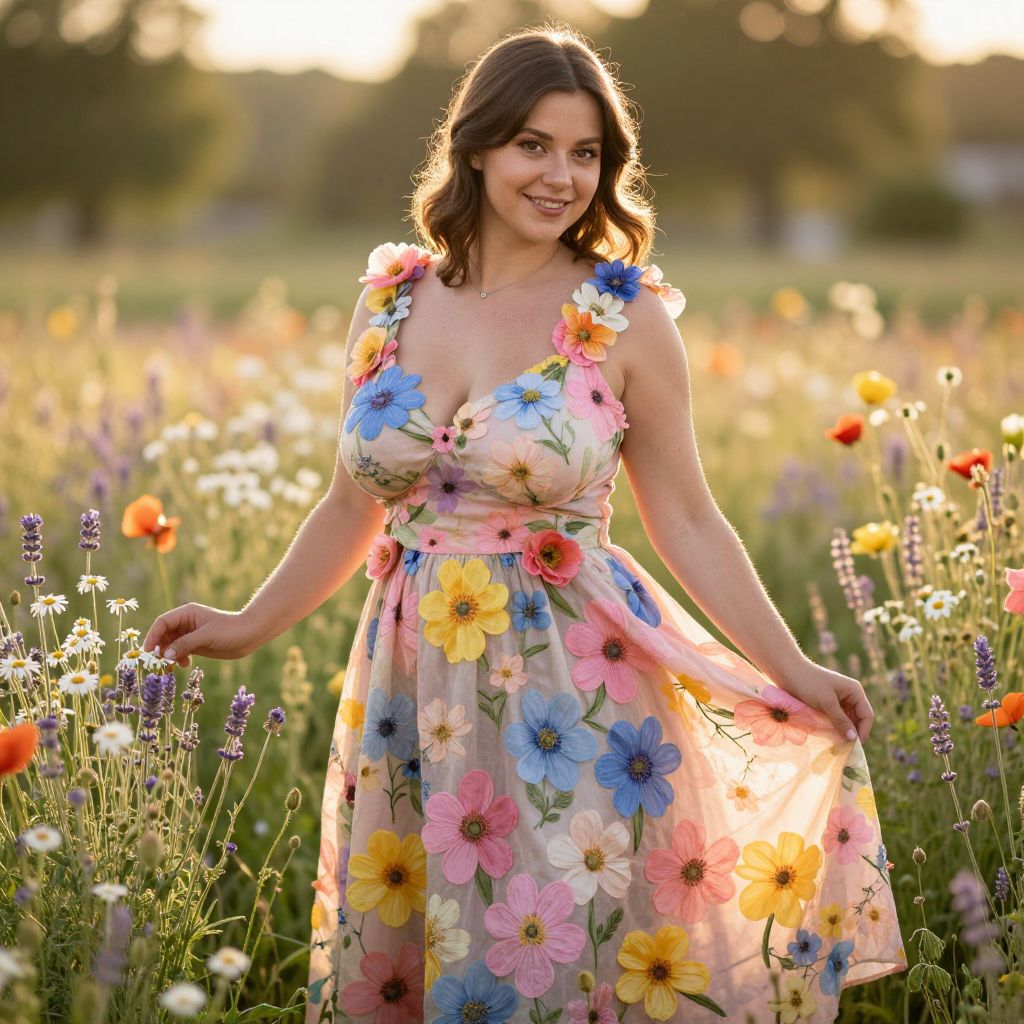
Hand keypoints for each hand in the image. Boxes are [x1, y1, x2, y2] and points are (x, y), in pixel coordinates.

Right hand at [142, 603, 259, 668]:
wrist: (250, 635)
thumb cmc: (230, 630)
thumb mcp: (206, 636)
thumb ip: (184, 645)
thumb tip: (164, 655)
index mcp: (187, 613)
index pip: (162, 623)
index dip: (153, 636)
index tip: (149, 651)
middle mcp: (186, 623)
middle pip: (164, 634)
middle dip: (160, 647)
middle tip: (160, 662)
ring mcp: (191, 634)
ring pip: (171, 645)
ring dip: (169, 655)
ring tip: (173, 665)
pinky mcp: (196, 644)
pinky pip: (180, 651)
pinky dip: (178, 658)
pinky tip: (185, 664)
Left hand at [775, 659, 874, 744]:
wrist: (787, 671)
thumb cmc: (808, 683)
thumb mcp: (826, 703)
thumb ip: (840, 721)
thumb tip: (853, 739)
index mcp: (855, 691)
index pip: (866, 715)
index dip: (863, 731)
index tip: (855, 746)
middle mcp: (850, 695)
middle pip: (857, 719)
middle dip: (853, 733)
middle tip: (845, 749)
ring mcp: (839, 699)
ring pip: (846, 720)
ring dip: (843, 731)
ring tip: (838, 746)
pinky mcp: (828, 703)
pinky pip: (836, 718)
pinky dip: (835, 727)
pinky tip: (830, 737)